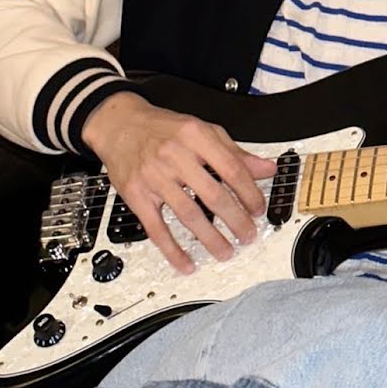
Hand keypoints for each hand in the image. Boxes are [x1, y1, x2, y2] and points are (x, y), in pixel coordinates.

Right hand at [82, 91, 276, 272]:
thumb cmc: (163, 128)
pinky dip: (172, 250)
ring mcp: (154, 177)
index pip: (231, 169)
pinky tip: (186, 263)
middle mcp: (175, 155)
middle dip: (235, 220)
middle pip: (212, 195)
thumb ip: (235, 152)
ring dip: (210, 238)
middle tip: (248, 235)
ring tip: (226, 252)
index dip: (249, 192)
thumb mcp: (203, 130)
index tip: (258, 209)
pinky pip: (156, 228)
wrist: (119, 124)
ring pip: (188, 214)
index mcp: (196, 136)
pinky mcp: (136, 196)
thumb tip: (267, 169)